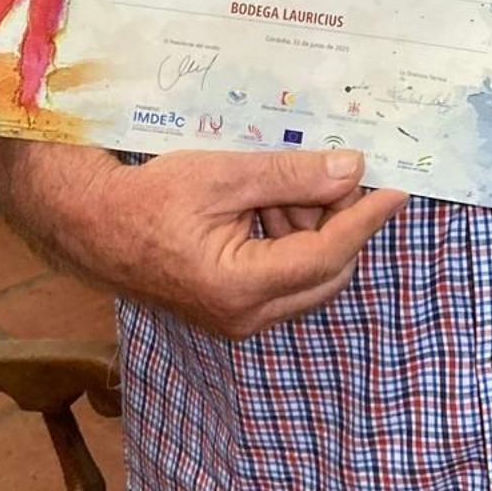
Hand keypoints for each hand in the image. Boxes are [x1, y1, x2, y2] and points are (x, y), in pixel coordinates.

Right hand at [49, 148, 405, 338]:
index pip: (328, 254)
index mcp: (240, 287)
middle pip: (327, 272)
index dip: (366, 218)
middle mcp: (245, 317)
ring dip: (311, 229)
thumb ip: (292, 176)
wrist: (94, 225)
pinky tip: (269, 203)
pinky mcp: (233, 310)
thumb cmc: (150, 197)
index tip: (398, 188)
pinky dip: (291, 241)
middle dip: (337, 221)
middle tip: (331, 172)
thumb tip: (352, 170)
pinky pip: (285, 280)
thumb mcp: (224, 175)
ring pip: (309, 277)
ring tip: (281, 184)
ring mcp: (238, 320)